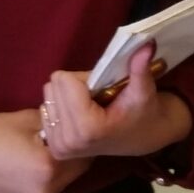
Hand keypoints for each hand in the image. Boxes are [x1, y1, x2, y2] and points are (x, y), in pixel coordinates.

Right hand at [0, 109, 87, 192]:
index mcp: (47, 167)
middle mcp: (46, 190)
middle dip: (75, 152)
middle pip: (76, 169)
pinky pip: (50, 188)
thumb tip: (74, 120)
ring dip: (63, 165)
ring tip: (50, 148)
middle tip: (68, 135)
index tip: (80, 125)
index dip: (82, 137)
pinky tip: (37, 161)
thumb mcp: (29, 119)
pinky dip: (49, 175)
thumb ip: (56, 122)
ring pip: (64, 180)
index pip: (82, 152)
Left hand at [41, 45, 183, 161]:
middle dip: (75, 86)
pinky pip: (46, 109)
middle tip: (97, 98)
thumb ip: (140, 67)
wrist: (143, 137)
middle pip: (53, 86)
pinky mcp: (55, 149)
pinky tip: (80, 117)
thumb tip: (147, 43)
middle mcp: (69, 141)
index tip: (103, 90)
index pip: (64, 80)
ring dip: (68, 96)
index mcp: (87, 128)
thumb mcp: (143, 90)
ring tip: (90, 108)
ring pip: (48, 96)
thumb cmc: (143, 111)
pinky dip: (62, 108)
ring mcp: (59, 148)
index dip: (85, 79)